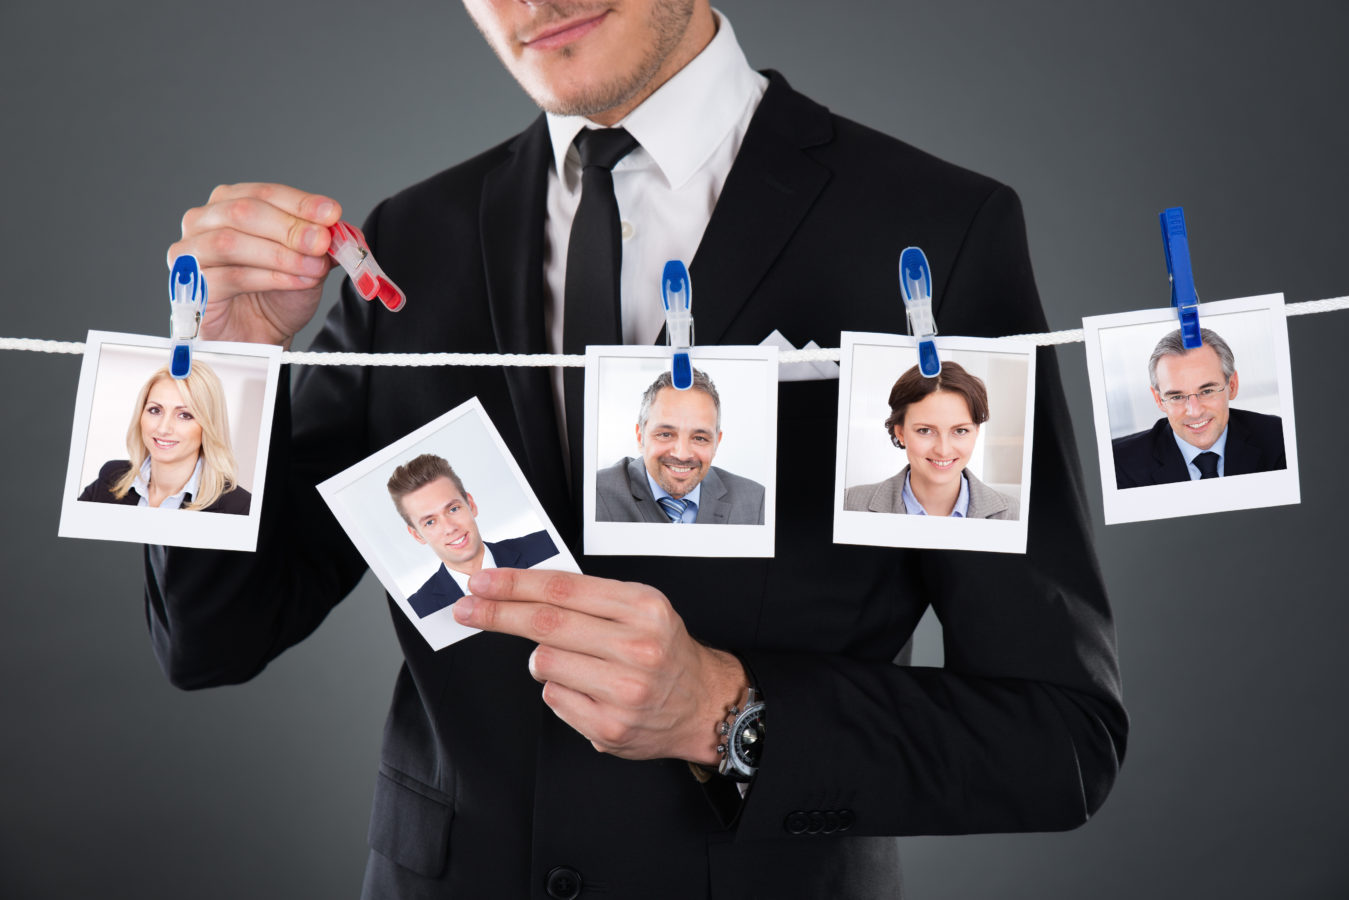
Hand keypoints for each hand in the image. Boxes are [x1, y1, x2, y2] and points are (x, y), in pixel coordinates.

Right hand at [168, 183, 342, 347]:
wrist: (261, 336)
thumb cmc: (276, 294)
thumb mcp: (308, 261)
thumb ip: (319, 242)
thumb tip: (337, 226)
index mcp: (228, 204)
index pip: (263, 193)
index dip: (299, 202)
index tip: (331, 213)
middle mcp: (202, 222)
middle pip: (243, 211)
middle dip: (289, 227)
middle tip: (322, 241)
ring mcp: (191, 253)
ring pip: (231, 242)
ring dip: (280, 254)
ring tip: (314, 268)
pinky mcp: (190, 287)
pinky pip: (229, 276)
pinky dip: (270, 278)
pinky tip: (298, 282)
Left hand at [454, 568, 747, 764]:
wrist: (703, 704)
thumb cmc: (665, 651)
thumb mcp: (640, 608)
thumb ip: (589, 597)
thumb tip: (522, 589)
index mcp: (643, 607)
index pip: (562, 589)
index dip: (514, 584)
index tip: (483, 582)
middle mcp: (637, 647)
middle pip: (545, 624)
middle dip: (496, 613)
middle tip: (467, 608)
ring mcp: (624, 690)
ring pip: (544, 663)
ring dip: (542, 659)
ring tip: (573, 662)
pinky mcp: (610, 727)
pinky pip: (554, 699)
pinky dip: (559, 690)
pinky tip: (588, 690)